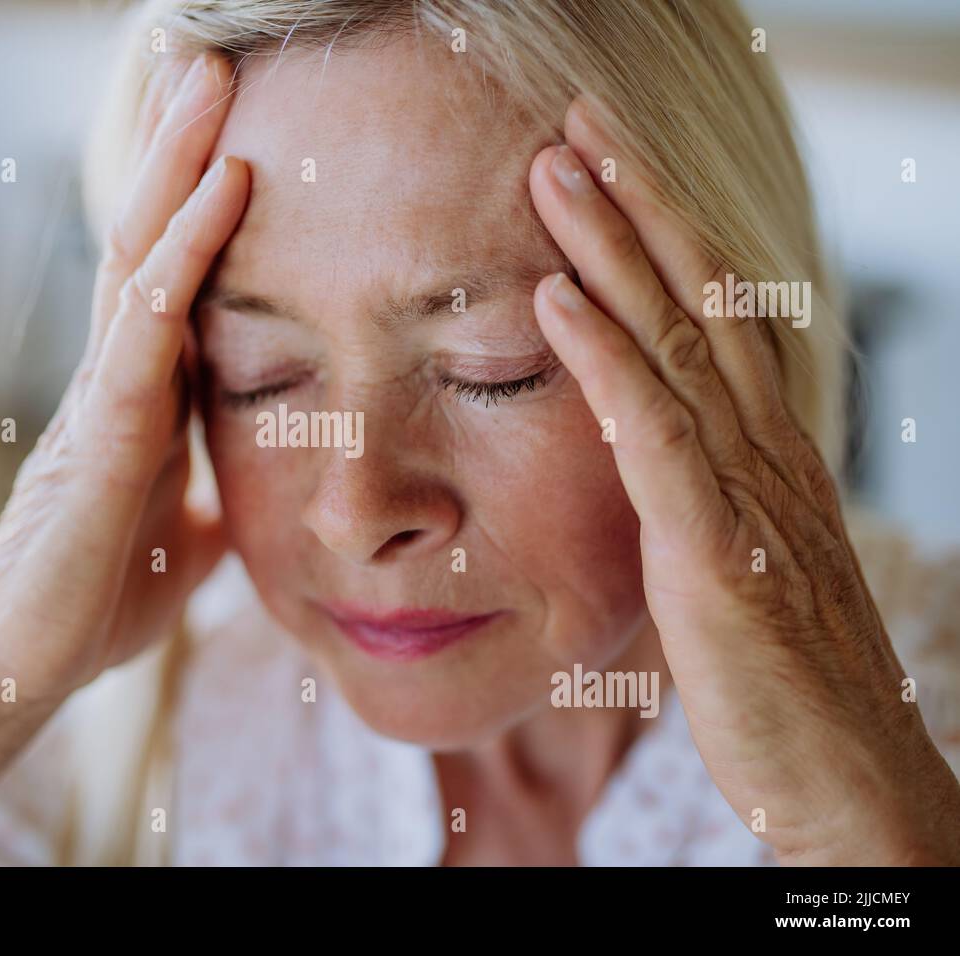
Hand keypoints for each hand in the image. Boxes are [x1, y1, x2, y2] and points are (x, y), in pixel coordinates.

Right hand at [0, 54, 249, 695]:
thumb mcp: (185, 542)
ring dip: (178, 161)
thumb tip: (243, 503)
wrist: (26, 665)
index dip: (195, 206)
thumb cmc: (96, 600)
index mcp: (138, 398)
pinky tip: (227, 185)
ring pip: (138, 253)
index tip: (229, 132)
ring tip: (207, 76)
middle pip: (145, 238)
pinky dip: (188, 249)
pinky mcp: (104, 432)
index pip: (168, 279)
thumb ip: (210, 505)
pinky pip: (150, 323)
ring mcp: (103, 395)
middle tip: (208, 60)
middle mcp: (115, 377)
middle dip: (176, 148)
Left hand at [528, 97, 959, 863]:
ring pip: (675, 341)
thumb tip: (654, 462)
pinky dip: (604, 360)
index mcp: (763, 450)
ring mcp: (743, 493)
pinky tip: (555, 299)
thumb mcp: (741, 564)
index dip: (663, 232)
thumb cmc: (787, 680)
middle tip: (578, 123)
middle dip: (635, 202)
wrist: (850, 778)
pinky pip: (651, 434)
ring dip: (612, 248)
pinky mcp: (712, 550)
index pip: (713, 314)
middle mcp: (762, 449)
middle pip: (698, 299)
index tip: (607, 167)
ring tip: (556, 170)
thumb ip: (699, 500)